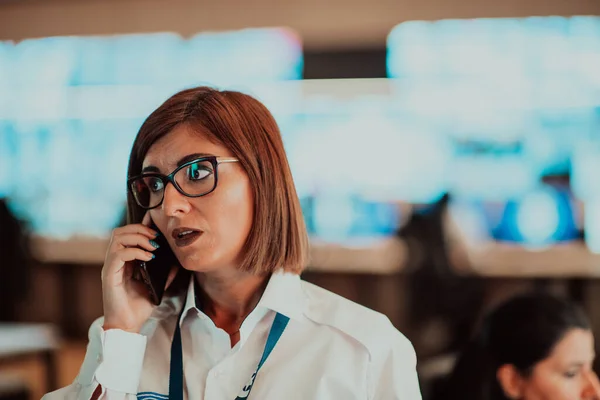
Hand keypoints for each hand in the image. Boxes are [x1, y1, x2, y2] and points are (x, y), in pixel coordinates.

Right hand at [101, 212, 176, 332]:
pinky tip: (149, 257)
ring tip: (153, 247)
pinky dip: (135, 251)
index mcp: (122, 262)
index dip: (140, 227)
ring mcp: (110, 268)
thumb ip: (164, 274)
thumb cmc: (138, 308)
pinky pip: (118, 254)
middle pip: (119, 231)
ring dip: (138, 238)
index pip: (126, 235)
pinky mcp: (109, 275)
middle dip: (139, 229)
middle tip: (156, 238)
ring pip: (117, 238)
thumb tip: (177, 264)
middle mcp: (114, 262)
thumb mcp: (156, 286)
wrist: (128, 326)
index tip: (157, 229)